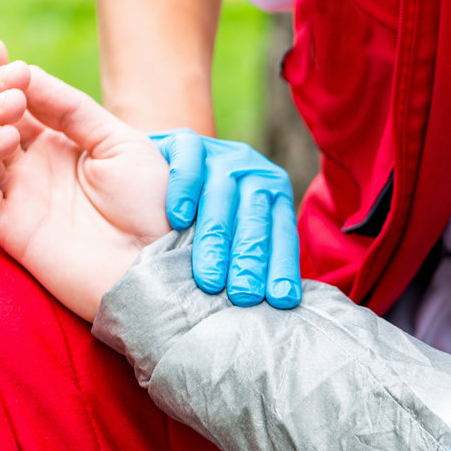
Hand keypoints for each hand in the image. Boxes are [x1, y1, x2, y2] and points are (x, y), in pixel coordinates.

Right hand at [0, 38, 170, 321]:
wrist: (159, 263)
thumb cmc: (151, 207)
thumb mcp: (120, 142)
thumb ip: (72, 109)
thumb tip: (25, 75)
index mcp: (56, 146)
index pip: (9, 102)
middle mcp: (30, 170)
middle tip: (12, 79)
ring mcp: (16, 198)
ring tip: (12, 105)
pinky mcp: (8, 228)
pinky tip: (7, 138)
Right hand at [154, 130, 300, 308]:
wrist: (168, 163)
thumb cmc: (204, 214)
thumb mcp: (234, 231)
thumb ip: (251, 257)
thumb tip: (267, 308)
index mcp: (273, 194)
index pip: (282, 233)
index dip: (281, 268)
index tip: (280, 301)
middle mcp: (252, 171)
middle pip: (255, 218)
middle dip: (250, 261)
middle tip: (244, 297)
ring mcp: (220, 154)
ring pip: (223, 195)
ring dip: (216, 239)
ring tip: (209, 278)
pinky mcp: (186, 141)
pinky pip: (189, 161)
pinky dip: (184, 190)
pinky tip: (177, 220)